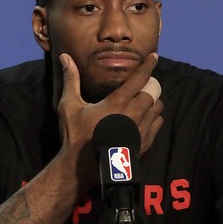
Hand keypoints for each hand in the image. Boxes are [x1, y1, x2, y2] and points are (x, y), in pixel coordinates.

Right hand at [56, 52, 163, 186]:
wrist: (83, 167)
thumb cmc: (75, 135)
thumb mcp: (69, 106)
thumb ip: (71, 80)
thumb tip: (64, 57)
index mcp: (117, 103)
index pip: (139, 78)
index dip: (148, 65)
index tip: (154, 56)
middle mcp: (133, 114)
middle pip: (152, 91)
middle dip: (148, 86)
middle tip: (140, 85)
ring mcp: (141, 130)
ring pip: (157, 107)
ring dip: (152, 101)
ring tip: (141, 101)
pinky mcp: (145, 143)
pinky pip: (158, 123)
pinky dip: (154, 117)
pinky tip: (142, 118)